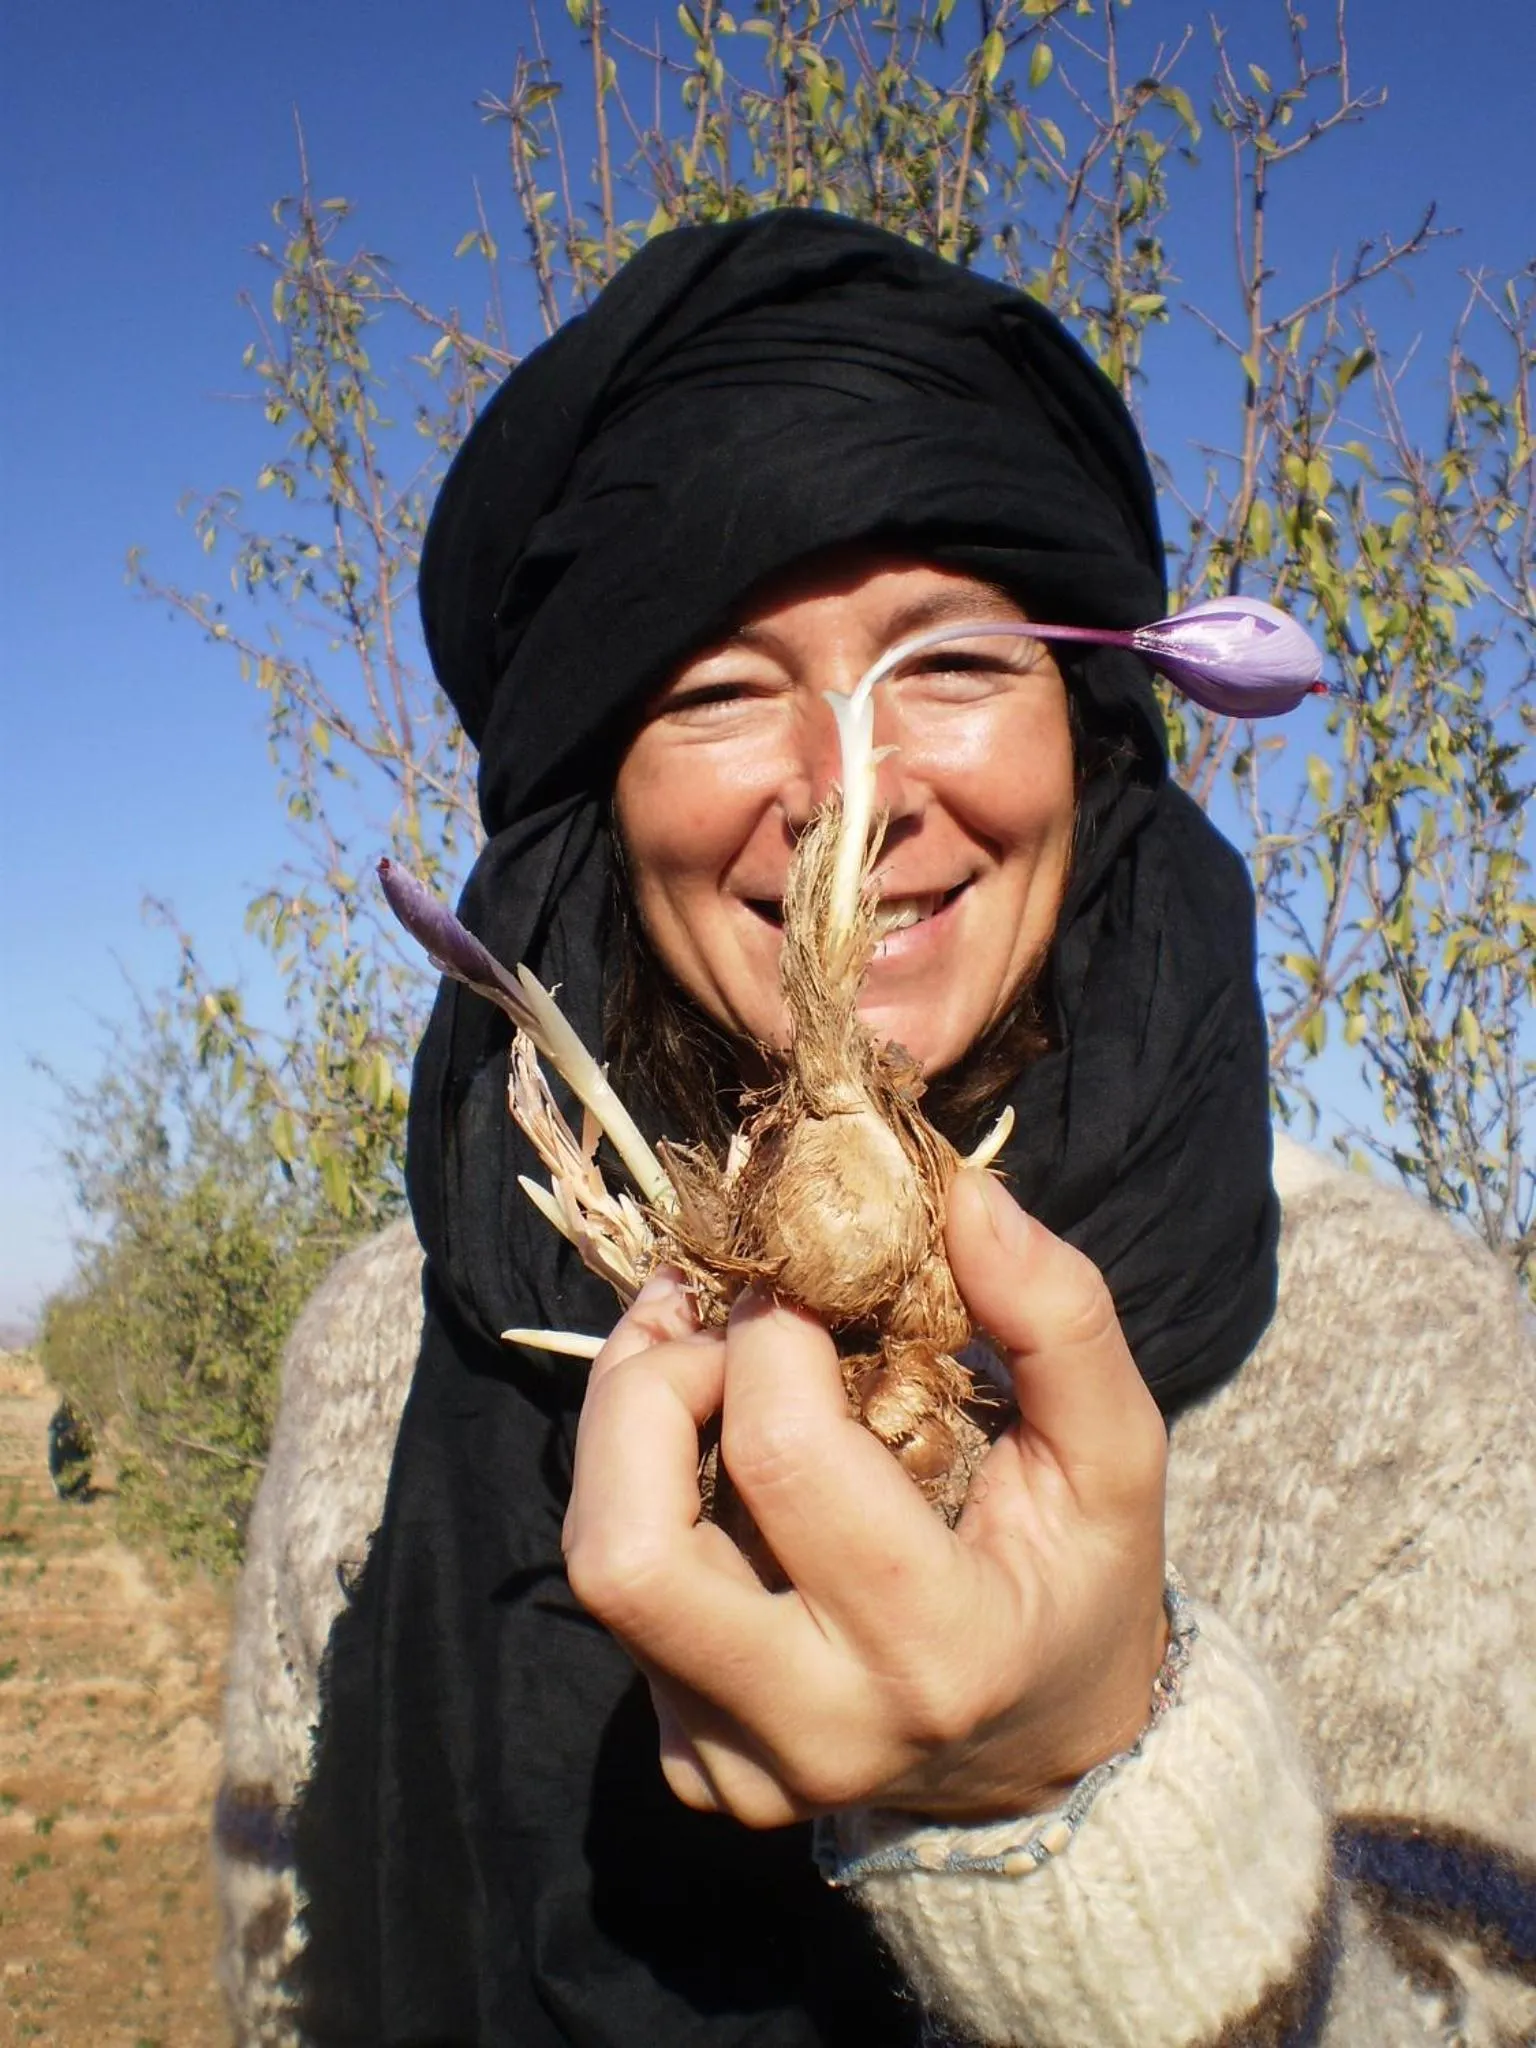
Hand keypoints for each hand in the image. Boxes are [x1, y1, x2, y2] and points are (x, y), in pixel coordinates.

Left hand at [562, 1169, 1168, 1827]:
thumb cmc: (1080, 1583)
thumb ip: (1058, 1316)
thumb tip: (962, 1194)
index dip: (766, 1330)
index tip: (799, 1281)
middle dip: (643, 1392)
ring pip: (598, 1568)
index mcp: (938, 1650)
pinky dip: (642, 1503)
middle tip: (704, 1323)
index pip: (782, 1456)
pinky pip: (621, 1607)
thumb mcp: (1116, 1455)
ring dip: (624, 1434)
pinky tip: (713, 1468)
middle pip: (625, 1552)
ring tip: (693, 1360)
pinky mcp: (693, 1765)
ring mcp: (740, 1765)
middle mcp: (820, 1728)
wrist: (1048, 1757)